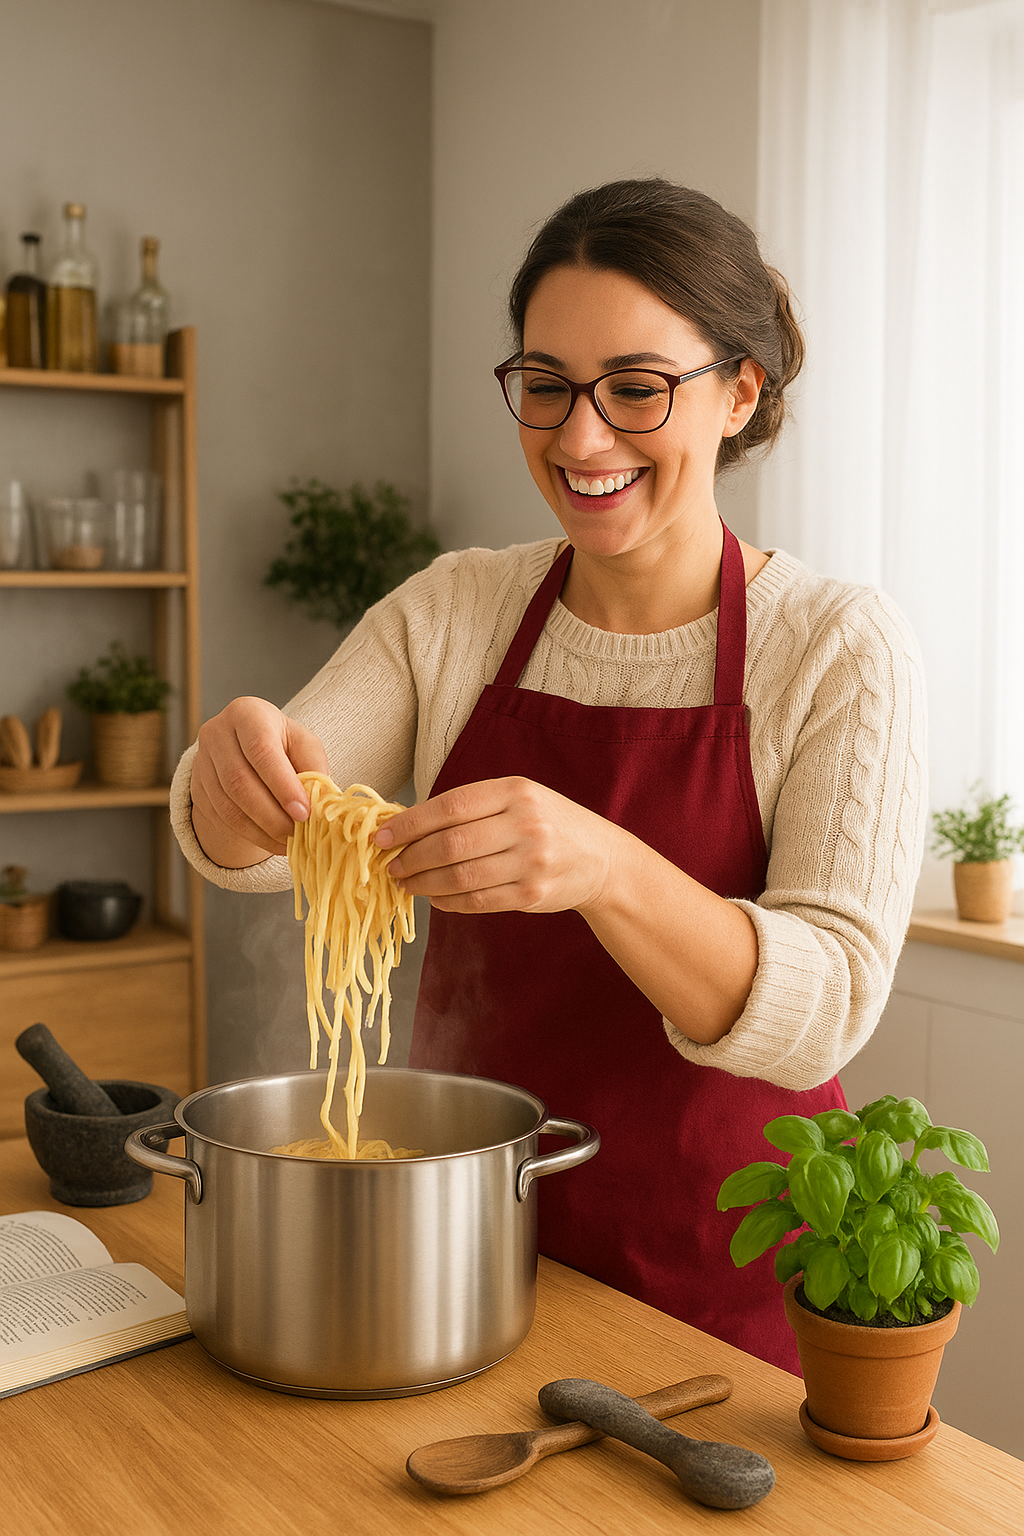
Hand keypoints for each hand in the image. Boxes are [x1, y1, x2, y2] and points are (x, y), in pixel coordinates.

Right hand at [190, 696, 328, 864]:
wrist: (247, 747)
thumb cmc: (282, 743)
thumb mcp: (304, 744)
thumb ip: (314, 768)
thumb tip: (322, 801)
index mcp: (247, 713)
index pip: (261, 750)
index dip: (283, 785)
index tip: (304, 813)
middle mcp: (217, 734)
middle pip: (240, 781)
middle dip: (272, 815)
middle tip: (298, 834)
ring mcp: (202, 761)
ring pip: (228, 805)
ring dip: (262, 830)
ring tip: (289, 842)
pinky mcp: (197, 787)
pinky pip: (222, 818)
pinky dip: (251, 834)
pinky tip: (273, 841)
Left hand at [375, 776, 619, 915]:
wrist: (601, 858)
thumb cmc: (545, 823)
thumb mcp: (517, 799)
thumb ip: (470, 808)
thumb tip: (406, 826)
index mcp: (515, 791)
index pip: (451, 805)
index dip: (410, 823)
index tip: (382, 837)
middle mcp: (525, 823)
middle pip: (452, 844)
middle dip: (411, 858)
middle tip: (390, 866)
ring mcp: (530, 861)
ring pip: (461, 876)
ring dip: (423, 883)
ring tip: (406, 883)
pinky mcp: (532, 895)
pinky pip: (478, 901)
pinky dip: (448, 901)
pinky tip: (434, 897)